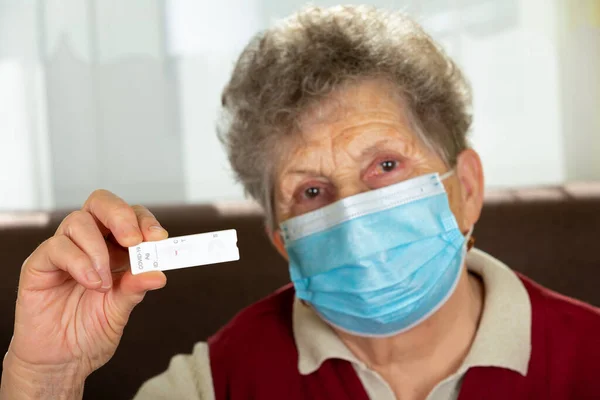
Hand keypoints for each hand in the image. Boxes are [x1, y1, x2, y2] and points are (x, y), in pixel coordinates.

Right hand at [1, 190, 166, 398]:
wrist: (60, 362)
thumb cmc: (90, 332)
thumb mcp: (120, 310)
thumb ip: (136, 288)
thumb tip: (158, 273)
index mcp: (113, 248)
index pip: (129, 216)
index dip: (144, 220)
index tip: (159, 237)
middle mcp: (88, 243)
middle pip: (101, 203)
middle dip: (121, 216)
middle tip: (133, 240)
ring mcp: (63, 251)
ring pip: (78, 221)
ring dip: (98, 248)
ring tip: (105, 282)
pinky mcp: (39, 265)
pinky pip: (56, 246)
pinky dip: (79, 262)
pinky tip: (91, 283)